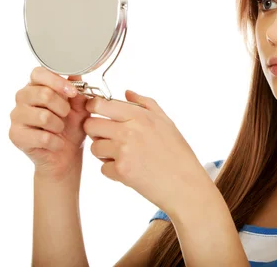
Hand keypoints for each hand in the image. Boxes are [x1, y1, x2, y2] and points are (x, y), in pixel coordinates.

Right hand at [9, 66, 90, 181]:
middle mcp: (22, 98)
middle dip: (63, 107)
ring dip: (59, 126)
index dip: (57, 81)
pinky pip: (42, 137)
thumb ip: (78, 91)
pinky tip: (55, 143)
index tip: (72, 93)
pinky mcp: (15, 135)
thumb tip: (77, 74)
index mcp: (36, 85)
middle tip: (66, 115)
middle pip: (43, 94)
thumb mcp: (81, 107)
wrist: (66, 155)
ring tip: (59, 129)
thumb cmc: (71, 127)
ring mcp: (16, 116)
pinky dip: (56, 142)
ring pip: (43, 116)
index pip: (38, 73)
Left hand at [83, 90, 212, 216]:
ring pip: (94, 147)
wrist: (186, 184)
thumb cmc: (178, 154)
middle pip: (90, 125)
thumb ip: (145, 104)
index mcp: (140, 116)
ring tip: (124, 156)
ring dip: (104, 153)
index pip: (100, 104)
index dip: (93, 108)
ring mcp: (124, 151)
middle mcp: (129, 130)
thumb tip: (127, 92)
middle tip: (109, 138)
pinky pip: (102, 168)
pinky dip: (113, 171)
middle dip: (96, 132)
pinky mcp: (121, 171)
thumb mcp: (166, 122)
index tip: (96, 113)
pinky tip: (130, 170)